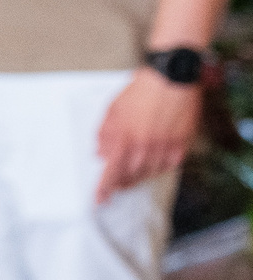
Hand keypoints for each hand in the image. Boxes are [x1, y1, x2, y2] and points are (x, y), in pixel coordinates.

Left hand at [95, 68, 201, 201]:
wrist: (171, 79)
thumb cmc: (140, 92)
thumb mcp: (112, 111)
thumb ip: (104, 135)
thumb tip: (99, 153)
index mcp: (122, 141)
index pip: (110, 174)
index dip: (104, 189)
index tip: (99, 200)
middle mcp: (143, 148)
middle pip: (130, 177)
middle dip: (121, 183)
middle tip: (117, 183)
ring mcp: (163, 148)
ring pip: (149, 173)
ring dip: (138, 176)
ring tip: (133, 171)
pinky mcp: (181, 145)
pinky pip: (168, 165)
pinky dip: (158, 167)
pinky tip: (153, 162)